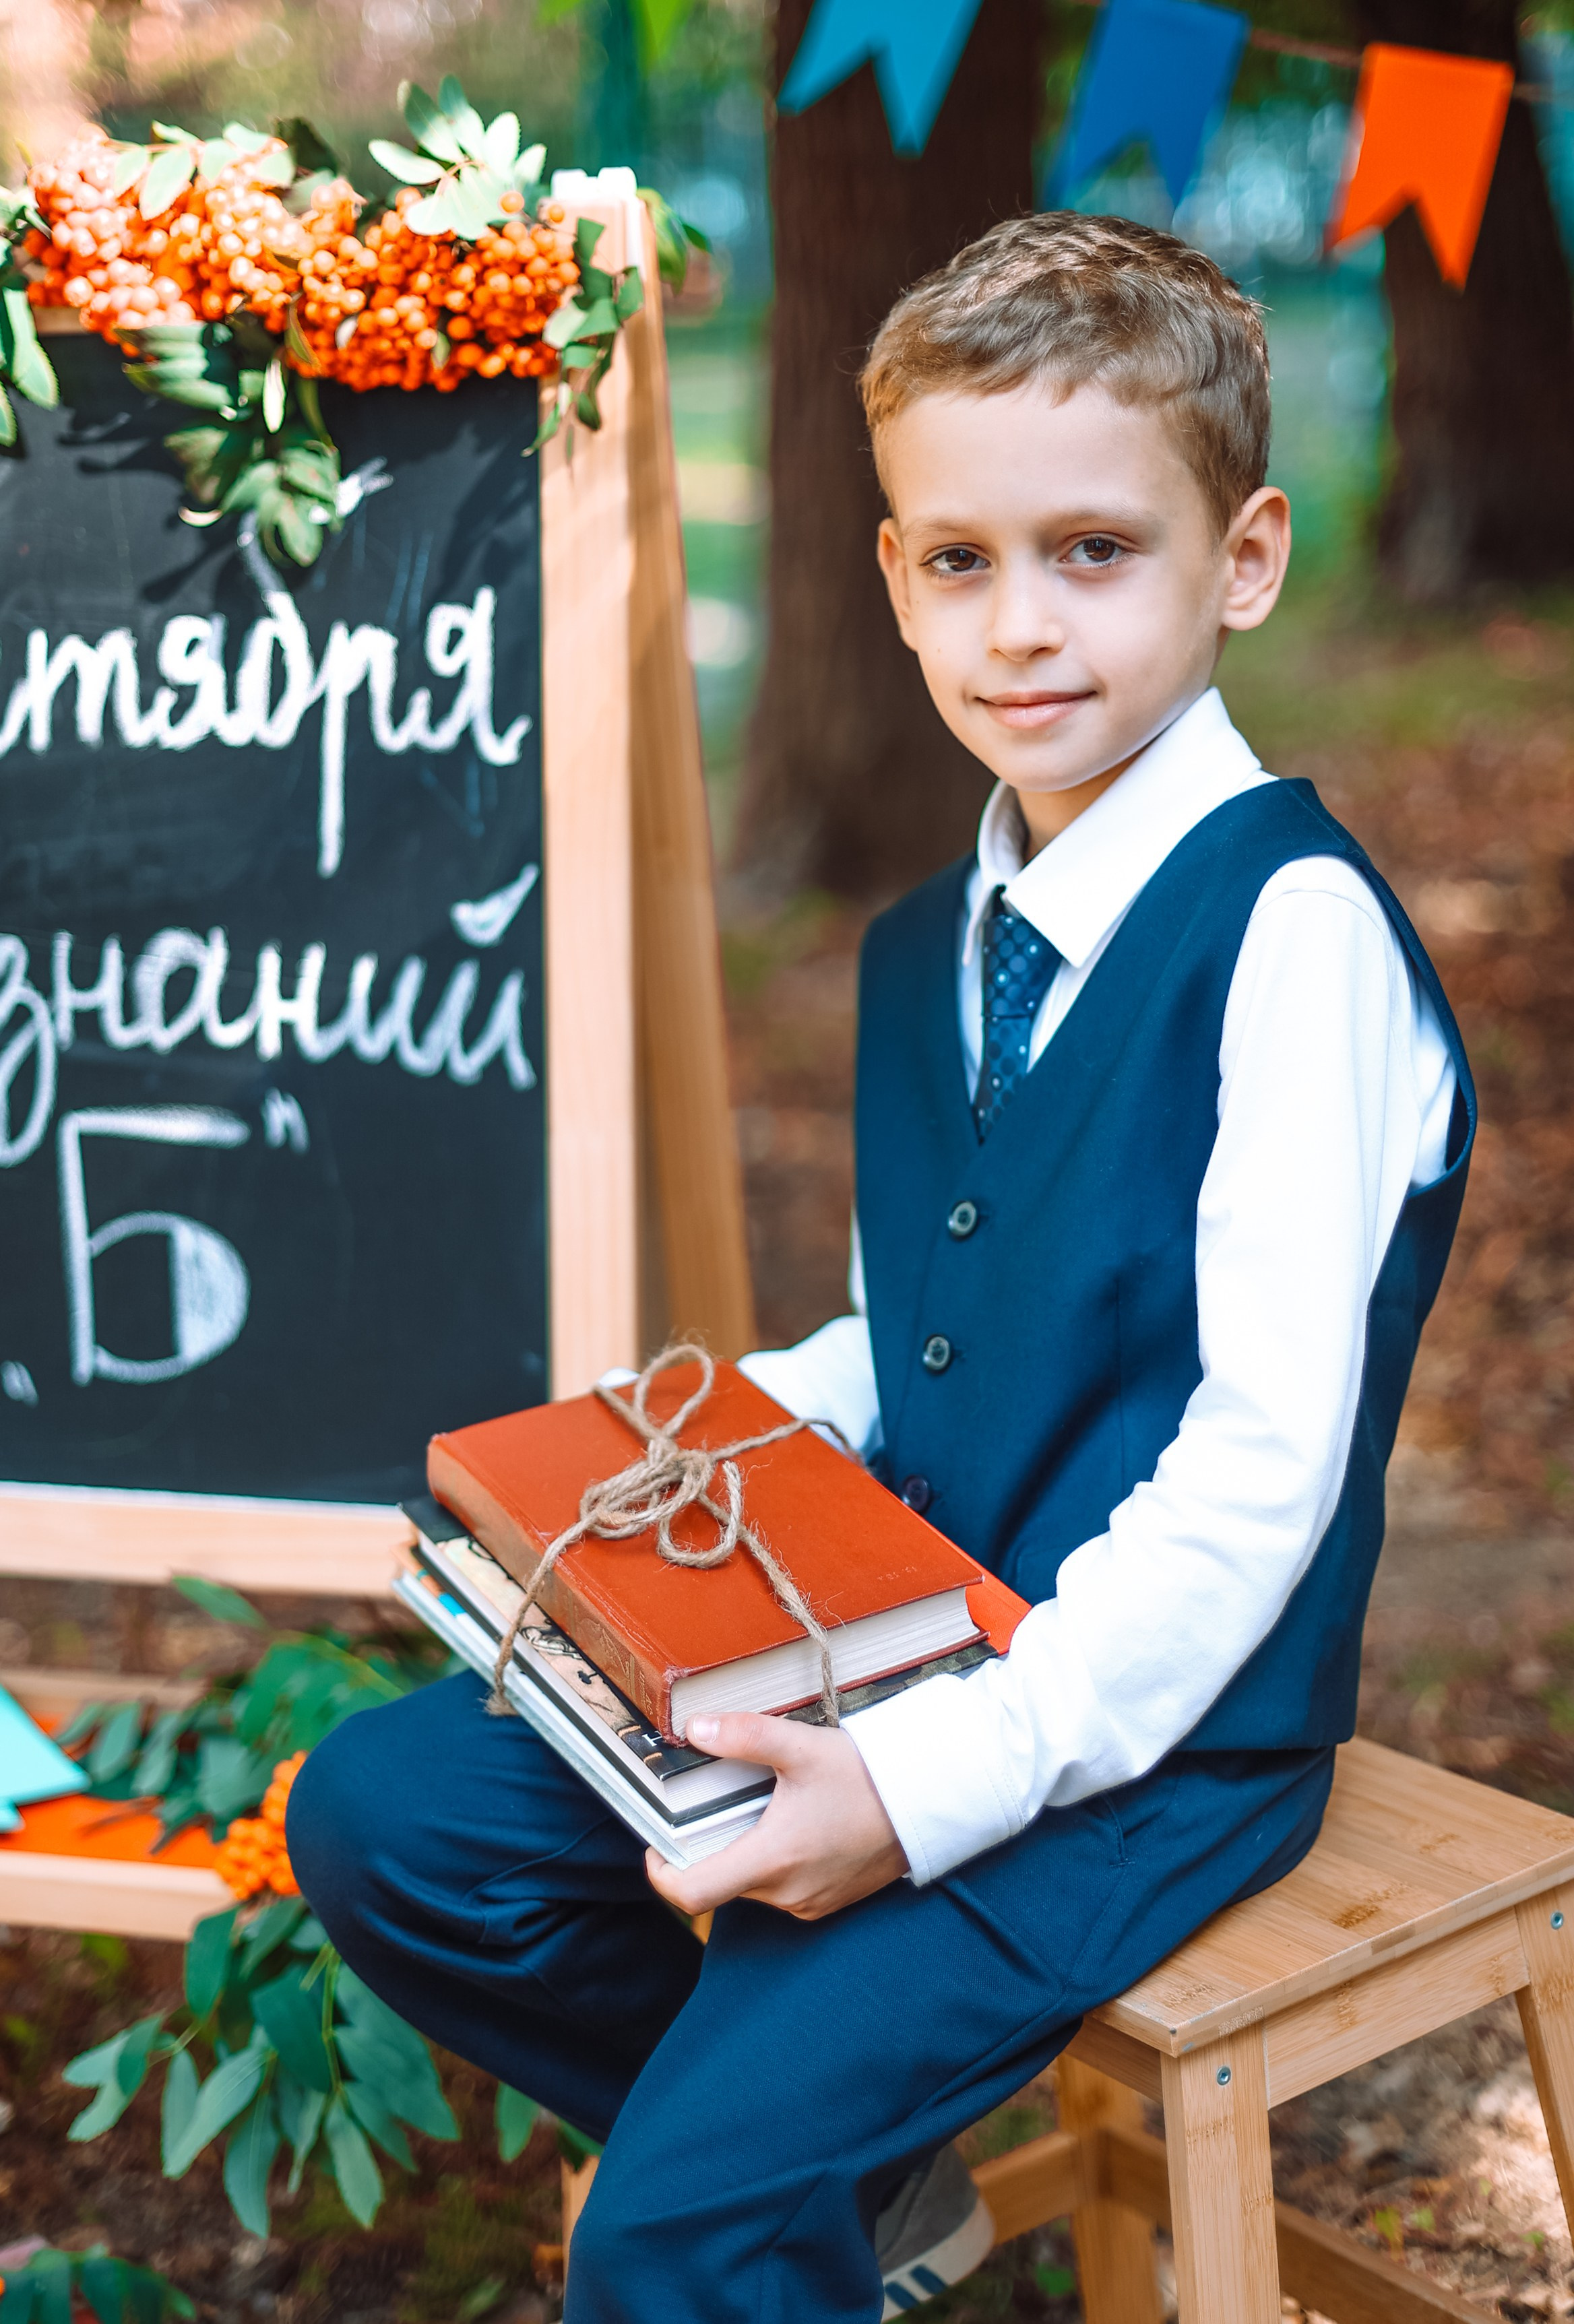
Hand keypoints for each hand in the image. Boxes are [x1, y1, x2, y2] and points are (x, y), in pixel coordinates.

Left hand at [644, 1712, 908, 1921]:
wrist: (930, 1803)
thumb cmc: (869, 1779)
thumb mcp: (801, 1748)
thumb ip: (744, 1736)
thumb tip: (695, 1728)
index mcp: (772, 1860)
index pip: (692, 1894)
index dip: (661, 1874)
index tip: (655, 1847)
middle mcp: (787, 1893)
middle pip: (720, 1883)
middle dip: (709, 1846)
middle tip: (715, 1804)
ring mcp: (809, 1903)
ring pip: (752, 1885)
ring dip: (745, 1851)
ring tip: (763, 1807)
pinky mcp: (828, 1901)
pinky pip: (782, 1889)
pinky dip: (774, 1860)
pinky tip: (793, 1823)